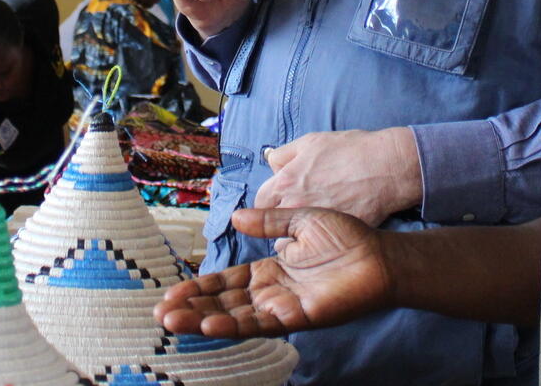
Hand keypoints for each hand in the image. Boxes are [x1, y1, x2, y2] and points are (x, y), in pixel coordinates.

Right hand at [156, 207, 390, 337]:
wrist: (381, 255)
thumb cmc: (348, 238)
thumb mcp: (301, 221)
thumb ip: (268, 222)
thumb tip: (235, 215)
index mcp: (270, 270)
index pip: (226, 283)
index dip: (199, 289)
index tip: (170, 295)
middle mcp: (272, 292)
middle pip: (223, 304)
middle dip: (192, 309)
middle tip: (160, 314)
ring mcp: (283, 307)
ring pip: (235, 317)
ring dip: (203, 321)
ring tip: (173, 323)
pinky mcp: (298, 317)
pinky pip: (260, 323)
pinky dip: (234, 324)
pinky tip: (210, 325)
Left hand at [252, 128, 420, 226]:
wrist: (387, 166)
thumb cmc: (351, 149)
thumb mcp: (310, 141)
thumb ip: (283, 155)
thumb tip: (271, 164)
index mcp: (285, 182)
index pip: (259, 205)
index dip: (268, 203)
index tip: (279, 203)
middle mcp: (295, 207)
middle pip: (273, 228)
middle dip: (281, 222)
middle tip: (297, 216)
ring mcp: (315, 224)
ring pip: (294, 242)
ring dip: (299, 237)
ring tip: (314, 227)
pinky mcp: (335, 236)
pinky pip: (319, 247)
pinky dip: (322, 241)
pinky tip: (333, 230)